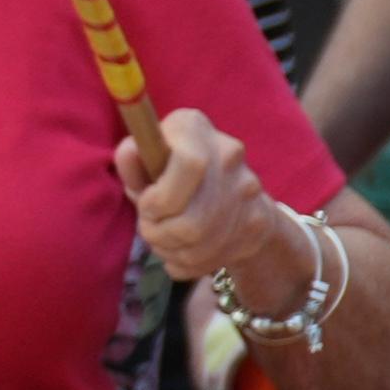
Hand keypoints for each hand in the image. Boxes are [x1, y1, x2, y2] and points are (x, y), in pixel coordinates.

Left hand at [120, 109, 281, 283]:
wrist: (223, 195)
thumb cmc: (168, 178)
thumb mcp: (143, 167)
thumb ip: (132, 162)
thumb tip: (130, 151)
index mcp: (193, 127)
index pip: (190, 165)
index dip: (161, 198)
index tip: (147, 206)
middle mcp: (229, 152)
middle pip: (192, 218)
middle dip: (159, 233)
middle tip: (149, 229)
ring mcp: (250, 188)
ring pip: (202, 243)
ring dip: (170, 249)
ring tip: (161, 241)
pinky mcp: (259, 221)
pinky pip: (215, 256)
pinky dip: (187, 262)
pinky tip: (181, 251)